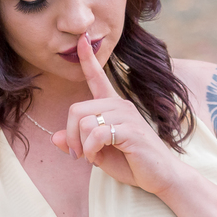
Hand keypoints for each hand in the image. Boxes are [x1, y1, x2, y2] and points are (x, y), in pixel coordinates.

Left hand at [50, 33, 187, 195]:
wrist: (162, 178)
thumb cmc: (133, 164)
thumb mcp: (98, 154)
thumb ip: (78, 144)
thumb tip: (54, 137)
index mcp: (113, 107)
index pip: (97, 78)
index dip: (87, 59)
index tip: (81, 39)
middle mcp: (121, 105)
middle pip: (77, 109)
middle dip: (69, 135)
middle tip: (76, 154)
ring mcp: (127, 116)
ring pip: (85, 122)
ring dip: (81, 145)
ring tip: (90, 157)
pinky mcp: (131, 130)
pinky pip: (97, 133)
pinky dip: (90, 149)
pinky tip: (96, 158)